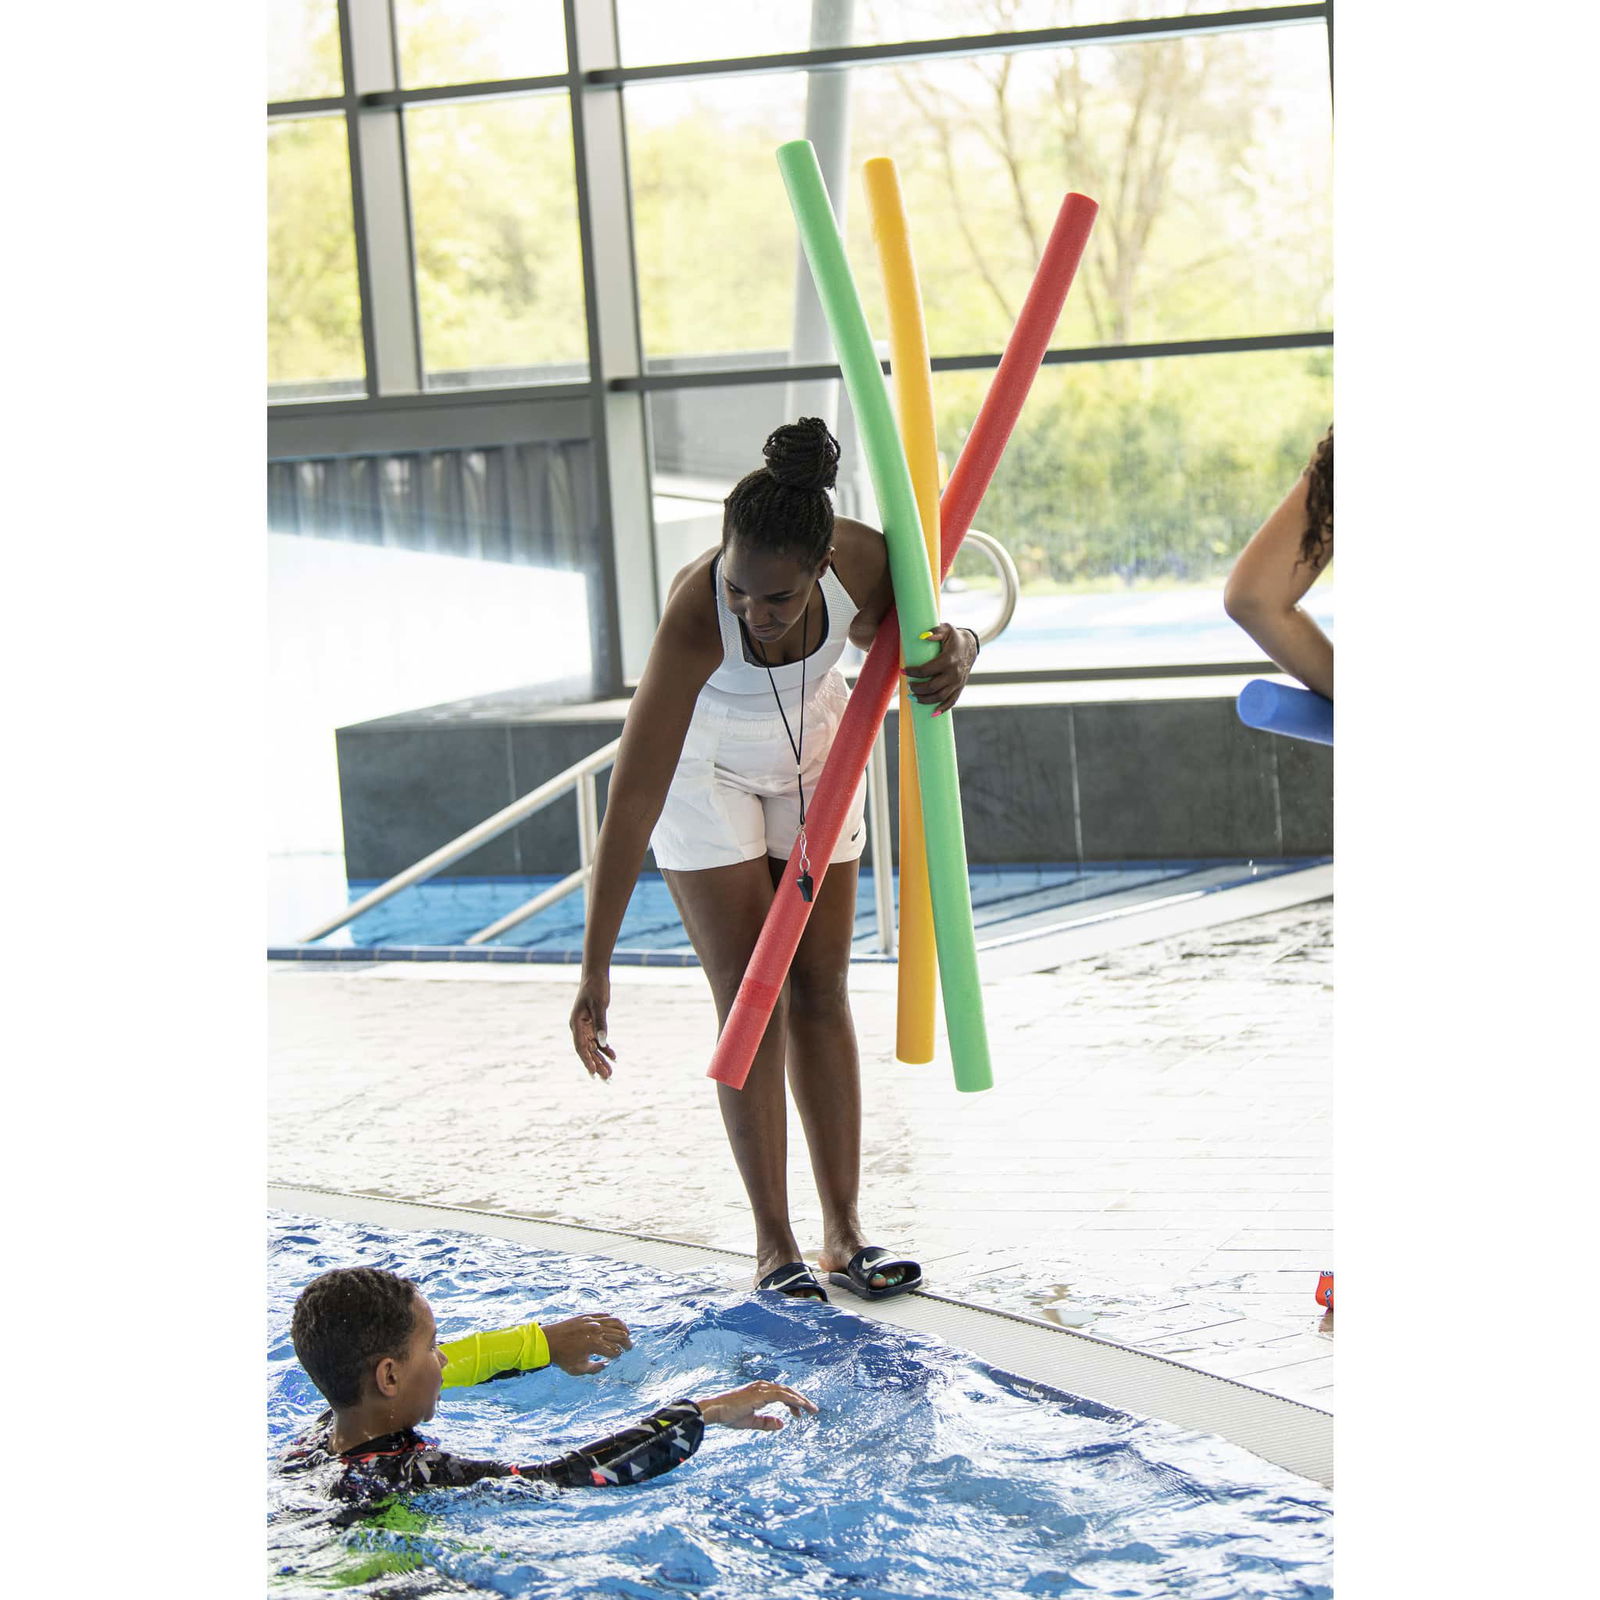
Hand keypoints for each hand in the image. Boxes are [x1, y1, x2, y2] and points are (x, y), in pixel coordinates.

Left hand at [543, 1313, 632, 1374]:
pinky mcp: (587, 1316)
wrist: (548, 1341)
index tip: (616, 1357)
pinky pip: (603, 1315)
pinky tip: (616, 1324)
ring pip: (614, 1322)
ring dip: (623, 1328)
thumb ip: (594, 1369)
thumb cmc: (563, 1358)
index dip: (617, 1355)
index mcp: (594, 1345)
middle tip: (629, 1347)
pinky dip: (612, 1319)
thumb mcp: (578, 1369)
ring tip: (627, 1333)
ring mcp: (592, 1322)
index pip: (614, 1350)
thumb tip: (606, 1364)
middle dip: (626, 1342)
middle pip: (618, 1335)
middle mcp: (596, 1331)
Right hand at [570, 973, 615, 1080]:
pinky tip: (613, 1057)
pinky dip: (605, 1049)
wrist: (595, 976)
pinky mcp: (592, 1024)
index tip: (593, 1072)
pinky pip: (598, 1040)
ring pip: (593, 1048)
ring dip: (601, 1060)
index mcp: (576, 1024)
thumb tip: (602, 1042)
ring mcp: (585, 1027)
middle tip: (606, 1077)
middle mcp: (578, 1028)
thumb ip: (601, 1024)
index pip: (580, 1047)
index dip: (586, 1060)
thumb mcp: (599, 1005)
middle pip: (587, 1051)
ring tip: (610, 1072)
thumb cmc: (595, 988)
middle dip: (596, 1064)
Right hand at [695, 1380, 817, 1430]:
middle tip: (813, 1410)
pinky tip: (800, 1406)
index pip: (782, 1394)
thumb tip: (782, 1424)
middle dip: (802, 1400)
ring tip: (812, 1409)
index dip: (793, 1403)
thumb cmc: (729, 1415)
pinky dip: (792, 1400)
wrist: (715, 1411)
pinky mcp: (760, 1393)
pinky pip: (781, 1395)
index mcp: (760, 1391)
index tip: (800, 1415)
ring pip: (787, 1391)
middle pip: (788, 1391)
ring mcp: (761, 1388)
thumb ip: (766, 1422)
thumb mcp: (751, 1422)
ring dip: (801, 1400)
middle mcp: (762, 1387)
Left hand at [902, 622, 977, 715]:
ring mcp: (957, 682)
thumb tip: (922, 636)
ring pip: (940, 697)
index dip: (913, 672)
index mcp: (949, 659)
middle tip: (908, 685)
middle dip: (917, 688)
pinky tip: (932, 714)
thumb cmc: (954, 637)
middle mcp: (954, 673)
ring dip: (925, 700)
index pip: (926, 670)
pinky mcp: (960, 687)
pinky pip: (952, 701)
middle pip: (932, 687)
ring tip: (913, 697)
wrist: (971, 645)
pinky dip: (942, 708)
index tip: (903, 671)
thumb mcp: (946, 629)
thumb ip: (935, 631)